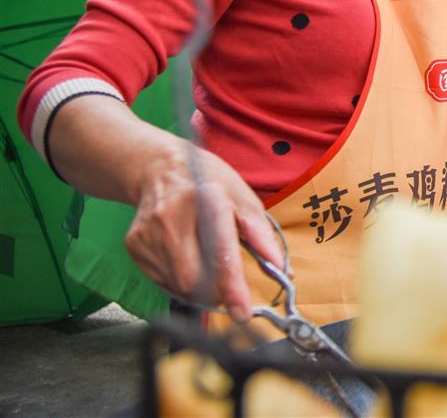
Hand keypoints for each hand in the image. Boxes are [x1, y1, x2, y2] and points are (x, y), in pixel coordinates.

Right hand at [124, 141, 282, 321]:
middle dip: (216, 291)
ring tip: (206, 260)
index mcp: (204, 200)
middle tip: (229, 284)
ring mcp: (147, 233)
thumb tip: (277, 264)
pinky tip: (186, 256)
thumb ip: (260, 232)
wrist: (161, 168)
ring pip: (178, 285)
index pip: (219, 254)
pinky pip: (162, 280)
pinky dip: (181, 279)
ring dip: (199, 286)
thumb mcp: (242, 196)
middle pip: (194, 279)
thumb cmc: (208, 182)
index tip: (242, 312)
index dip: (232, 288)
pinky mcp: (134, 246)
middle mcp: (170, 218)